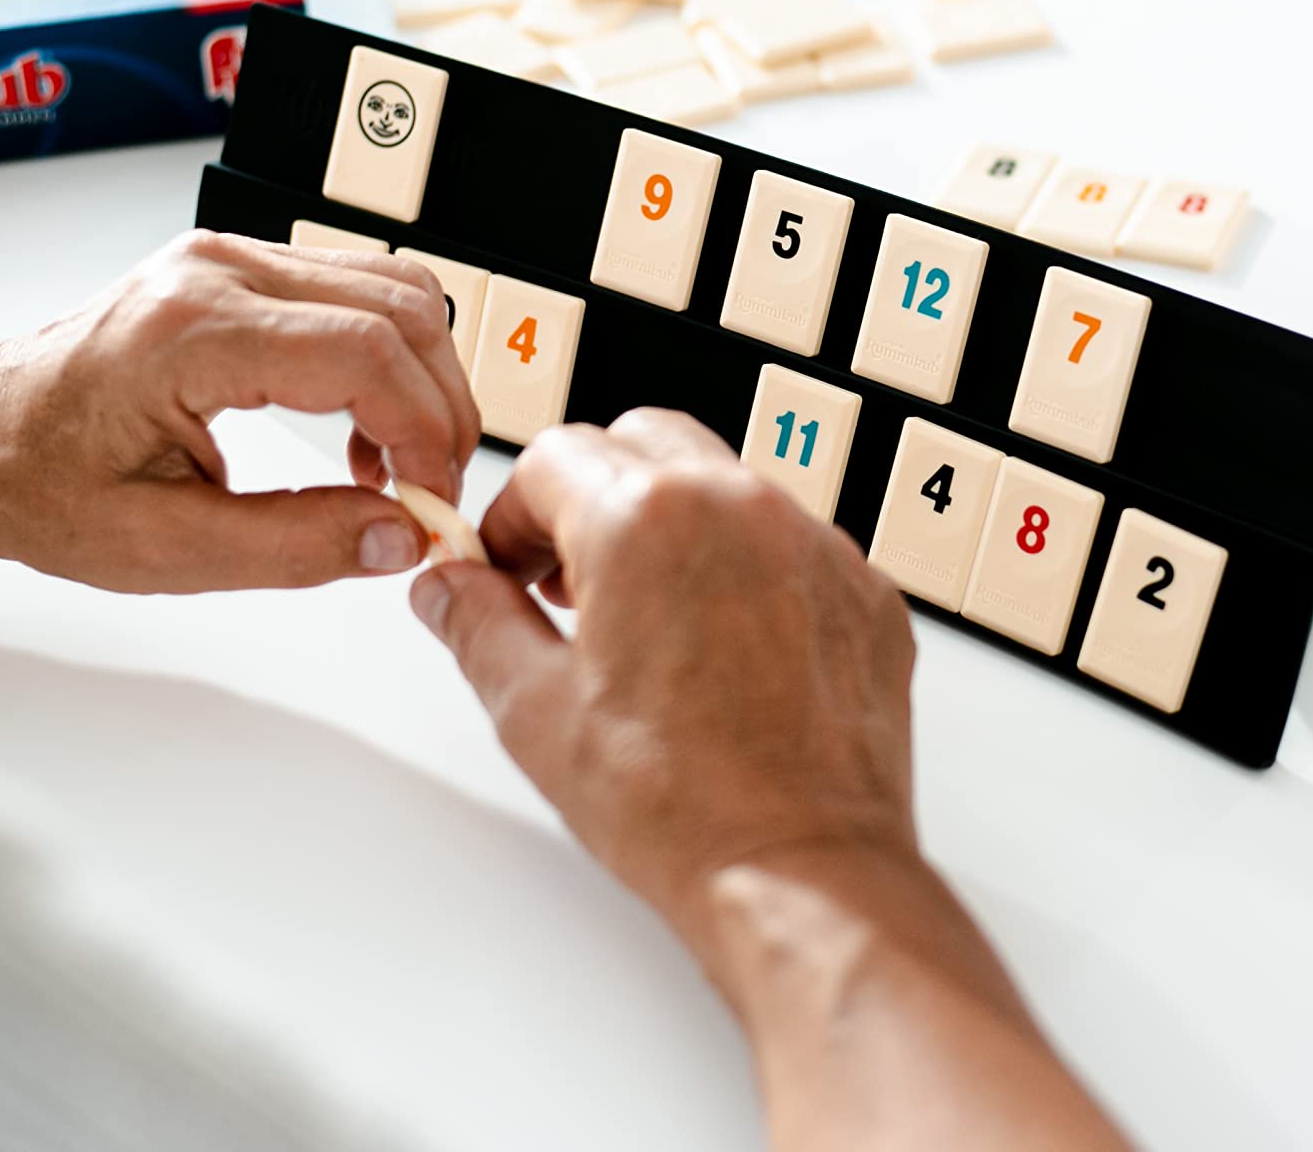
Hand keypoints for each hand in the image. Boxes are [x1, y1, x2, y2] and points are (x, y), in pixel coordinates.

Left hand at [0, 229, 478, 591]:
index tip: (432, 502)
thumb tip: (398, 538)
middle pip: (400, 307)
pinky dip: (389, 357)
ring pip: (393, 287)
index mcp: (191, 330)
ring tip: (396, 465)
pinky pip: (355, 290)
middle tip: (431, 492)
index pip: (365, 351)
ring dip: (422, 379)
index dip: (426, 430)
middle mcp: (217, 270)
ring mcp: (229, 256)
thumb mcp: (161, 548)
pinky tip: (362, 428)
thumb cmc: (35, 484)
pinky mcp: (238, 267)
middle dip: (440, 407)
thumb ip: (292, 545)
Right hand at [407, 415, 1138, 1150]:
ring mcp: (816, 544)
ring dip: (675, 525)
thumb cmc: (680, 805)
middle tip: (570, 580)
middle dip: (594, 495)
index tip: (507, 568)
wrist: (801, 870)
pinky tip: (725, 651)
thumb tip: (449, 587)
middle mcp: (742, 506)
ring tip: (647, 619)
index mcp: (648, 518)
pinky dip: (749, 571)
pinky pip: (793, 544)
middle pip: (645, 442)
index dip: (514, 515)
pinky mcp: (864, 590)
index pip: (556, 457)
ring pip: (726, 484)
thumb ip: (478, 624)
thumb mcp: (534, 711)